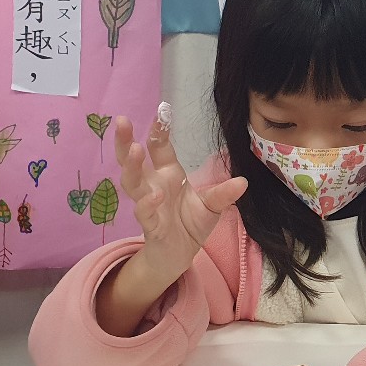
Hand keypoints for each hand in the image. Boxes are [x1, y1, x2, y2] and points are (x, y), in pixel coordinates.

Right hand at [114, 114, 245, 283]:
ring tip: (135, 149)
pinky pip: (145, 213)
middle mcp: (153, 186)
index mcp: (168, 175)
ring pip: (133, 183)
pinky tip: (154, 195)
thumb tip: (243, 181)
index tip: (161, 109)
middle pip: (134, 160)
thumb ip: (223, 193)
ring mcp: (149, 205)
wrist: (179, 256)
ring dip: (132, 167)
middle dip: (126, 141)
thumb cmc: (190, 224)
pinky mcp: (150, 226)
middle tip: (121, 121)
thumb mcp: (212, 206)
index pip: (159, 148)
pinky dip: (148, 204)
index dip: (158, 130)